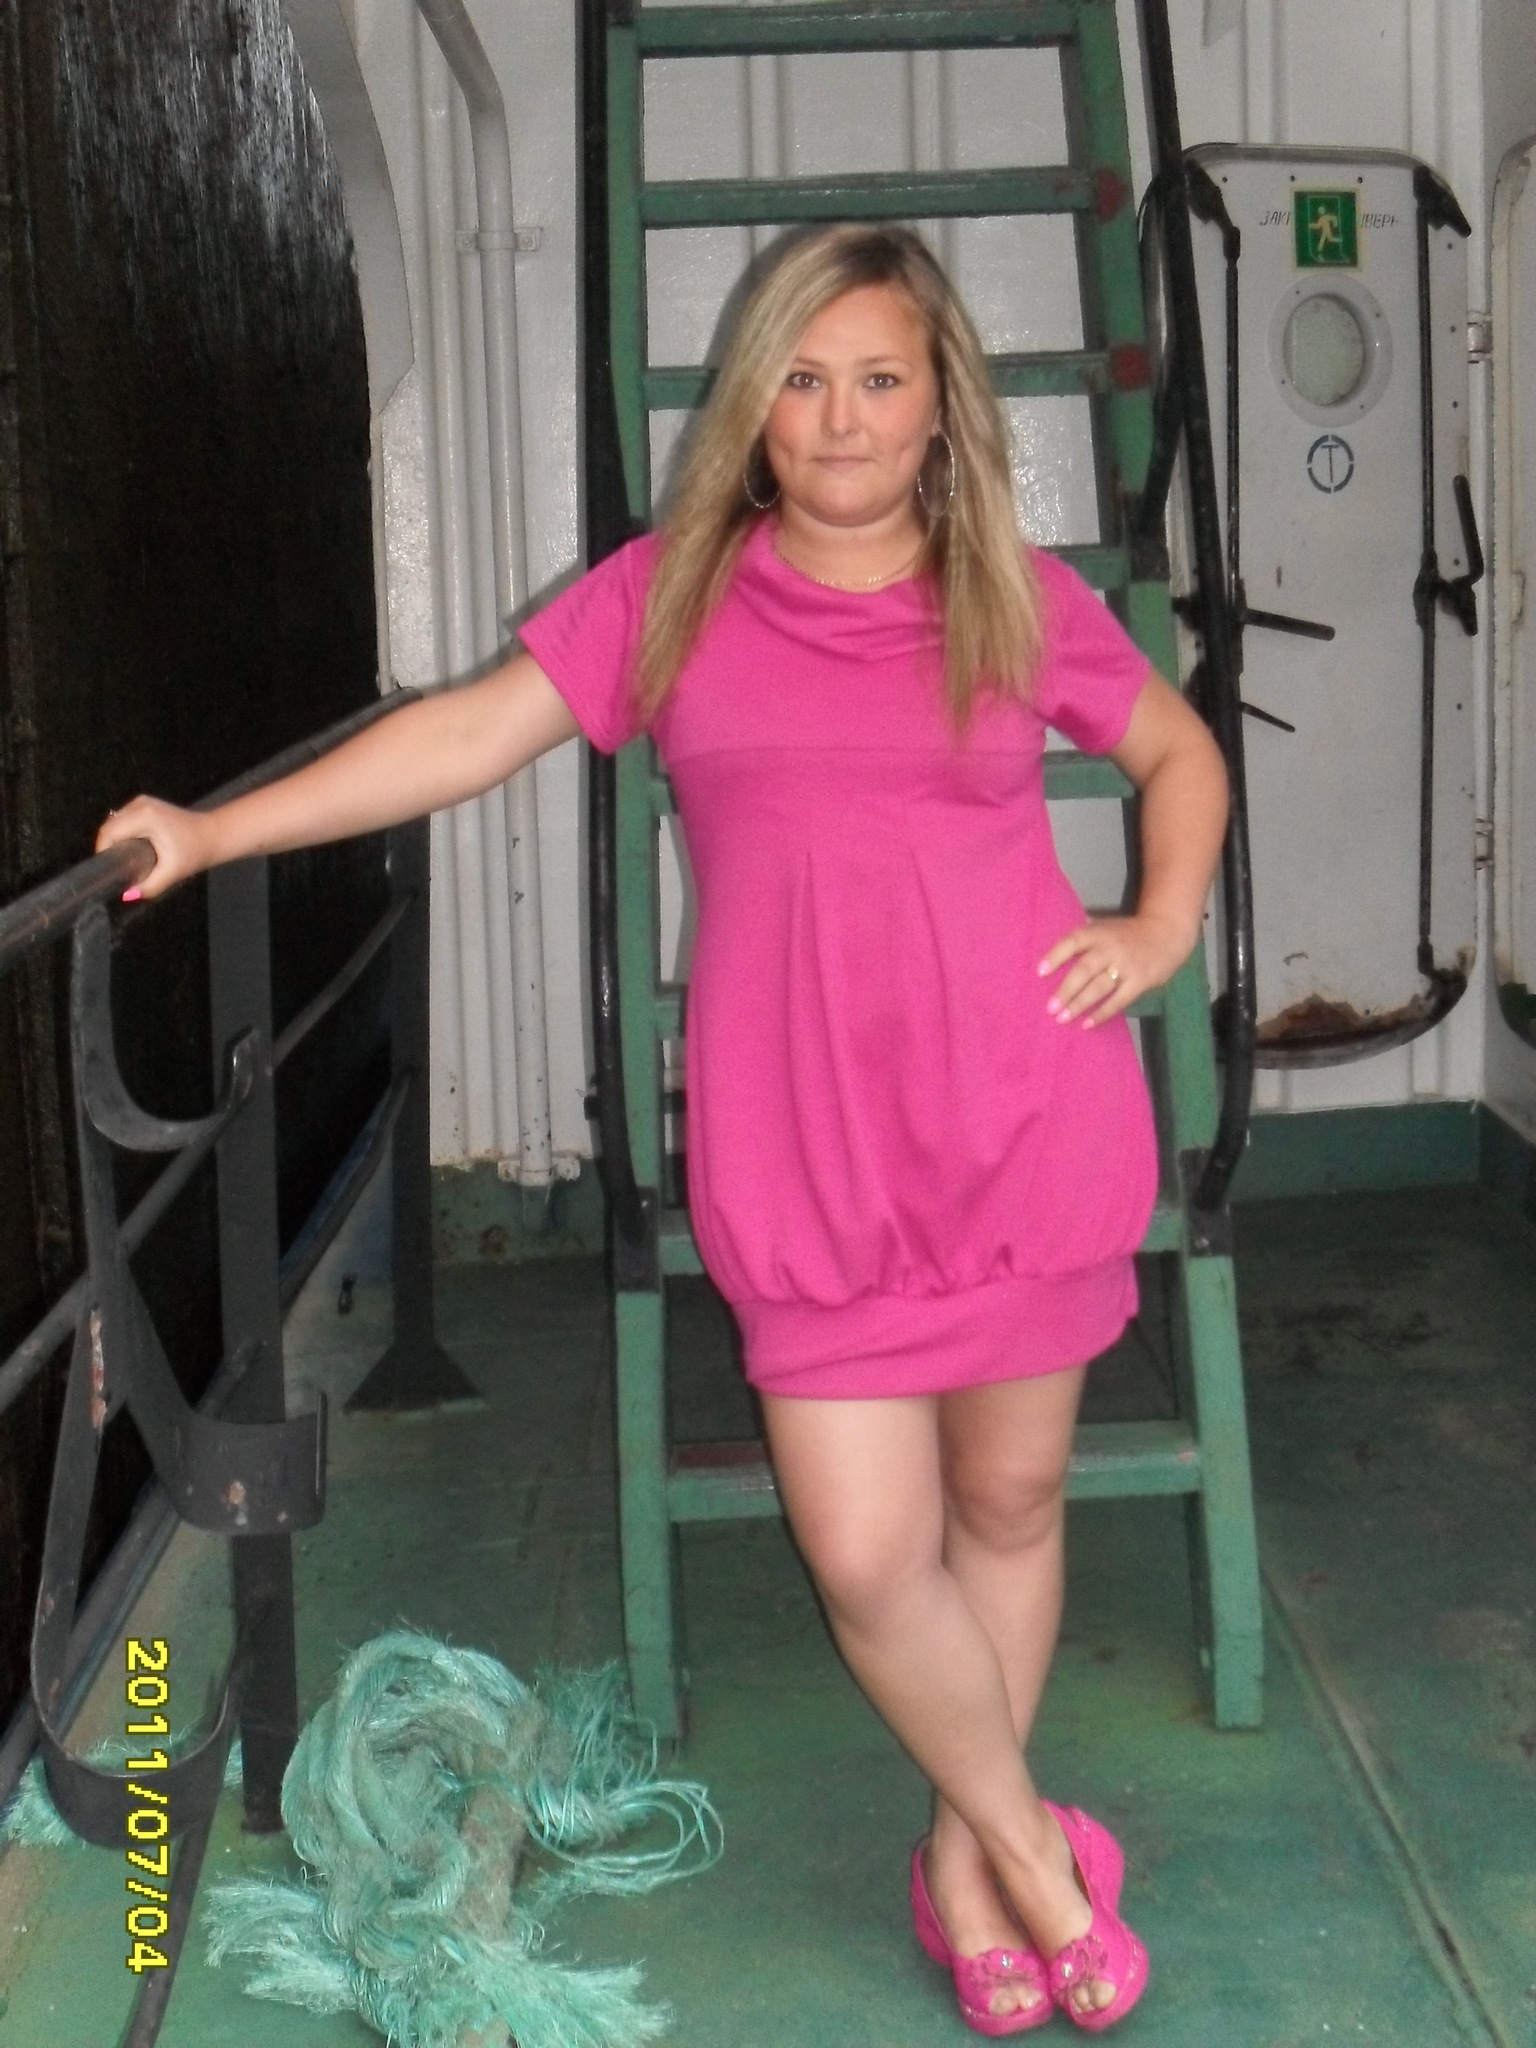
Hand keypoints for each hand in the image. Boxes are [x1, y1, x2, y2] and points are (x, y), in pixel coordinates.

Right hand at [95, 796, 216, 900]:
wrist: (212, 835)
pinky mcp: (143, 804)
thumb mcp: (172, 873)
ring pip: (114, 822)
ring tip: (125, 860)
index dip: (104, 852)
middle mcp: (139, 804)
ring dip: (115, 841)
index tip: (110, 870)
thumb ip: (150, 886)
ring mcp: (141, 801)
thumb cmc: (194, 853)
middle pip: (108, 826)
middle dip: (109, 847)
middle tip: (118, 869)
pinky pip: (123, 820)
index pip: (109, 833)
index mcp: (144, 816)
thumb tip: (127, 895)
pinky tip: (132, 849)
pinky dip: (123, 834)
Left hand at [1038, 911, 1193, 1027]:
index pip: (1073, 942)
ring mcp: (1126, 965)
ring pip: (1099, 987)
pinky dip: (1103, 1013)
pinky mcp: (1140, 981)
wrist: (1166, 934)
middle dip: (1066, 990)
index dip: (1055, 956)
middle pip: (1084, 970)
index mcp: (1098, 933)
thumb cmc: (1127, 935)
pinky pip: (1118, 1000)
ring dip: (1080, 1004)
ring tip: (1063, 1018)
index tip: (1040, 972)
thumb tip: (1053, 968)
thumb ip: (1085, 945)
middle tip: (1050, 1008)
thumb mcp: (1105, 930)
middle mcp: (1110, 948)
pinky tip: (1087, 1023)